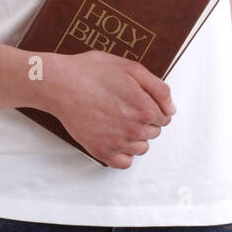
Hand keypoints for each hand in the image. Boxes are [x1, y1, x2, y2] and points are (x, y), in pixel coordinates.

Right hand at [45, 51, 175, 167]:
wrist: (60, 84)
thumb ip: (159, 89)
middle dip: (145, 121)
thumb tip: (171, 109)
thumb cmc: (93, 72)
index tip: (139, 100)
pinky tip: (114, 138)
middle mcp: (134, 130)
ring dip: (135, 137)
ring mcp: (117, 143)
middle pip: (154, 132)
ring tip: (118, 121)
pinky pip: (124, 163)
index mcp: (145, 109)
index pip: (165, 117)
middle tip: (124, 107)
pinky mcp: (101, 152)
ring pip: (141, 148)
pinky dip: (123, 153)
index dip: (154, 107)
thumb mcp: (132, 68)